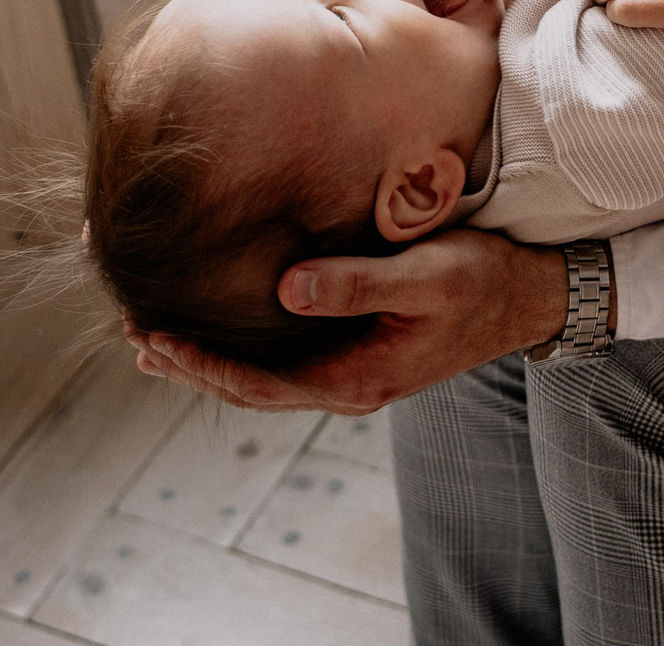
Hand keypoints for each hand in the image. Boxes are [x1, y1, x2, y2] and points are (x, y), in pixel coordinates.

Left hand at [125, 228, 566, 414]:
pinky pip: (285, 360)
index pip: (259, 382)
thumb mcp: (426, 276)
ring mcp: (352, 372)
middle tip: (132, 334)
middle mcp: (348, 384)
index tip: (151, 338)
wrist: (531, 297)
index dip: (201, 364)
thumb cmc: (483, 279)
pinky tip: (221, 328)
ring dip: (208, 361)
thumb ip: (357, 284)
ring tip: (153, 340)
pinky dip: (242, 349)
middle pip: (250, 387)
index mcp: (358, 377)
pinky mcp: (357, 351)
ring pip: (263, 378)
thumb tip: (286, 289)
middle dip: (189, 365)